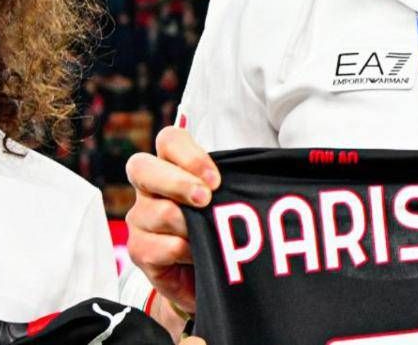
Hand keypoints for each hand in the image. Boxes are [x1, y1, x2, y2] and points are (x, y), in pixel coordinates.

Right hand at [125, 126, 219, 316]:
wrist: (210, 277)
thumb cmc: (220, 228)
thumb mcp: (229, 200)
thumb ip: (236, 180)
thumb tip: (279, 168)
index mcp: (170, 164)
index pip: (169, 140)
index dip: (190, 155)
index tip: (216, 179)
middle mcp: (149, 187)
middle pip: (142, 167)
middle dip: (178, 182)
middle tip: (207, 199)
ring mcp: (140, 217)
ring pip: (157, 211)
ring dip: (190, 226)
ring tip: (209, 237)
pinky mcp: (139, 249)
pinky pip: (157, 246)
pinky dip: (184, 253)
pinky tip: (197, 257)